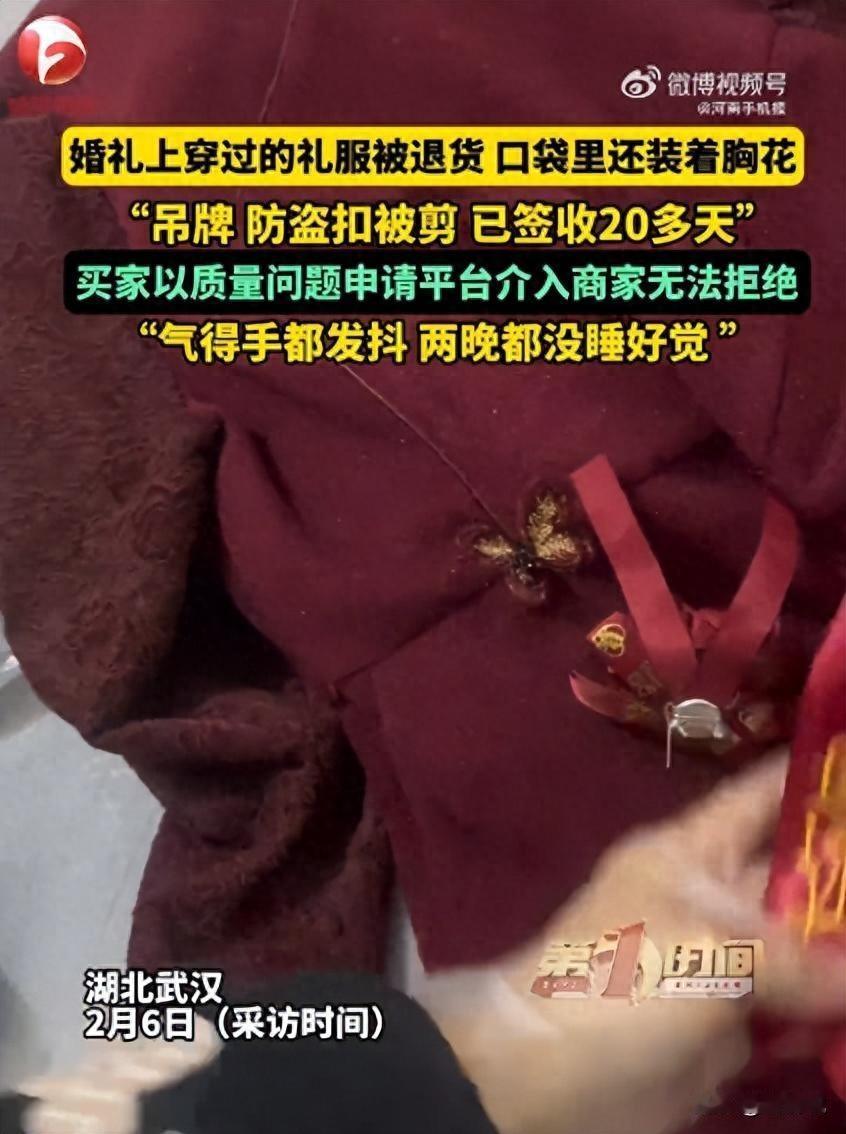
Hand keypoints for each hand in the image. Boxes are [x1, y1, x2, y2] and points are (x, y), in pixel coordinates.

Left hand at [424, 751, 845, 1133]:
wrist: (550, 1076)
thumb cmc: (620, 982)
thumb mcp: (712, 952)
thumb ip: (799, 961)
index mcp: (689, 853)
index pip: (755, 799)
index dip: (805, 780)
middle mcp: (710, 901)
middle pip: (794, 881)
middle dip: (841, 885)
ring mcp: (718, 966)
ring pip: (801, 954)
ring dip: (839, 960)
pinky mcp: (725, 1030)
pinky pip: (792, 1018)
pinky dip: (823, 1023)